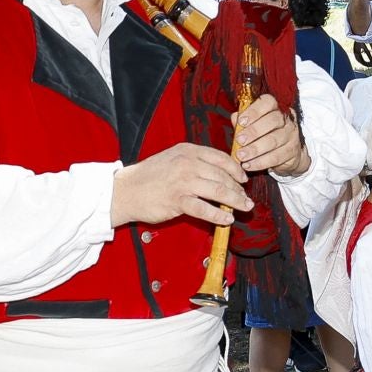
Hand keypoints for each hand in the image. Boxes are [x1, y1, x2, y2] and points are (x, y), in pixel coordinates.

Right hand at [112, 143, 251, 227]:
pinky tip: (227, 220)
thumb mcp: (173, 158)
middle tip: (246, 198)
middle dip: (238, 189)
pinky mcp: (177, 200)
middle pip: (223, 176)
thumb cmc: (149, 176)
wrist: (125, 190)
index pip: (221, 158)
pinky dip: (218, 215)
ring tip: (243, 208)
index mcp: (188, 151)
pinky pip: (205, 209)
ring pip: (218, 191)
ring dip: (235, 201)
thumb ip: (195, 162)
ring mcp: (183, 182)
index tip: (243, 179)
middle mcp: (188, 163)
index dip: (236, 170)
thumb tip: (220, 173)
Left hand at [234, 94, 308, 174]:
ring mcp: (291, 136)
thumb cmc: (267, 135)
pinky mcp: (292, 152)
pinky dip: (260, 162)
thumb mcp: (254, 125)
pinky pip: (276, 157)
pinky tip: (249, 165)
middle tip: (239, 140)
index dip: (254, 111)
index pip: (268, 102)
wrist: (288, 154)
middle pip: (273, 121)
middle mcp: (286, 120)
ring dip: (255, 149)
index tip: (241, 121)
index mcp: (276, 108)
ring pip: (273, 140)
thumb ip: (244, 121)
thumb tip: (235, 117)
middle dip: (254, 131)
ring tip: (241, 156)